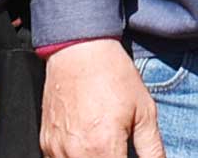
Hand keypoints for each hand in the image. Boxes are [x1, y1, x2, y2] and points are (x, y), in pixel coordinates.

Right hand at [39, 38, 163, 157]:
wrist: (80, 50)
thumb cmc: (112, 75)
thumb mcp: (144, 111)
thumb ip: (152, 149)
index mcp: (103, 148)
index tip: (128, 155)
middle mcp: (75, 153)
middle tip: (118, 148)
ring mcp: (56, 149)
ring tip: (103, 146)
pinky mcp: (46, 142)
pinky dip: (74, 157)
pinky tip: (87, 145)